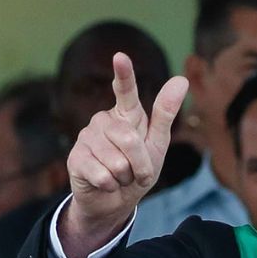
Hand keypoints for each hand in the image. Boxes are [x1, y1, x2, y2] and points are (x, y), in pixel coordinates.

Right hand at [66, 52, 187, 233]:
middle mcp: (102, 120)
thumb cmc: (138, 169)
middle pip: (130, 141)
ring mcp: (86, 138)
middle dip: (141, 165)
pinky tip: (105, 183)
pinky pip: (103, 175)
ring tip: (119, 176)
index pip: (126, 92)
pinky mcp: (75, 158)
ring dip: (125, 177)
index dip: (123, 75)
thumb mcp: (157, 144)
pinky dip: (111, 186)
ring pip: (117, 161)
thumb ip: (166, 113)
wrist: (115, 201)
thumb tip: (181, 79)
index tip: (120, 57)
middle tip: (136, 172)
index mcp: (125, 115)